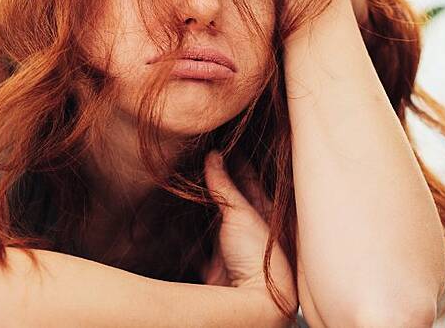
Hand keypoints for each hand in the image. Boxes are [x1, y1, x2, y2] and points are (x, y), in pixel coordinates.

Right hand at [202, 151, 295, 310]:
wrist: (256, 302)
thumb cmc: (259, 257)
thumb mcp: (241, 212)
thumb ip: (224, 185)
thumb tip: (213, 156)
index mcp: (265, 212)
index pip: (249, 178)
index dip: (236, 160)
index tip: (221, 142)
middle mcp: (251, 228)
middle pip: (233, 198)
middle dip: (219, 179)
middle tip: (202, 155)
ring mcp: (234, 247)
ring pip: (216, 220)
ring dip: (203, 205)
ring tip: (187, 182)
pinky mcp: (218, 267)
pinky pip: (200, 247)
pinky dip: (189, 237)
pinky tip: (179, 226)